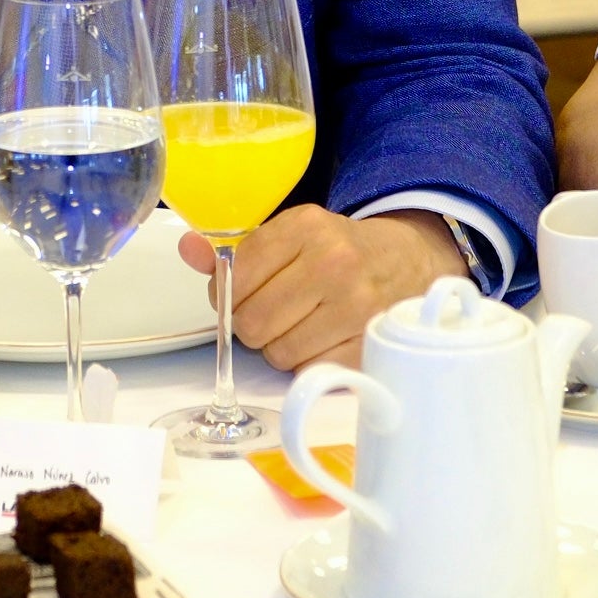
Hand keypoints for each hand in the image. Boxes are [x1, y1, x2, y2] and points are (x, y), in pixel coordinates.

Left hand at [177, 207, 468, 371]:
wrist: (410, 262)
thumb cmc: (340, 251)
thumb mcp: (293, 235)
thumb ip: (236, 249)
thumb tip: (187, 249)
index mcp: (307, 226)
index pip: (238, 274)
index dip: (230, 291)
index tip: (244, 291)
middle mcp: (334, 263)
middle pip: (252, 321)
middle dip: (252, 324)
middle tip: (271, 313)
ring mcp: (356, 307)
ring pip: (278, 352)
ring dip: (279, 346)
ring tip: (300, 325)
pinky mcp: (369, 345)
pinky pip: (309, 371)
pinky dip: (307, 363)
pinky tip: (320, 340)